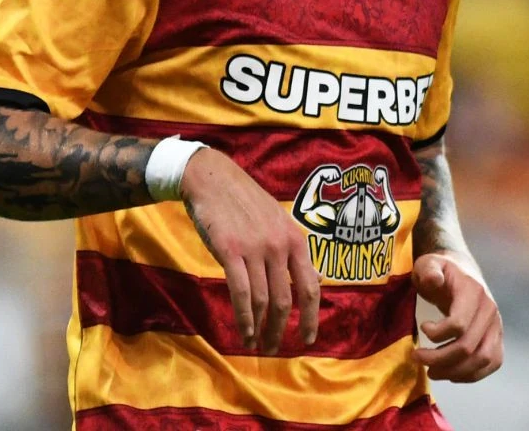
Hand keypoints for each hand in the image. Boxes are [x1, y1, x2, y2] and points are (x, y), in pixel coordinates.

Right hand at [180, 148, 319, 353]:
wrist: (213, 179)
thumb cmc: (245, 201)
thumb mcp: (278, 221)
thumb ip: (293, 251)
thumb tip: (315, 278)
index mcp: (295, 239)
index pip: (310, 287)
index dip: (311, 317)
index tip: (307, 339)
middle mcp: (279, 246)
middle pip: (286, 300)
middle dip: (281, 329)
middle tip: (273, 349)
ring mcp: (255, 248)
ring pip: (263, 300)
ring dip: (261, 328)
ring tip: (256, 345)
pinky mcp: (230, 251)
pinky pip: (240, 293)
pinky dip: (244, 318)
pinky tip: (244, 331)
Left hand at [411, 252, 502, 382]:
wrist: (462, 272)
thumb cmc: (441, 271)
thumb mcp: (429, 264)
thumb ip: (429, 270)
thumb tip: (434, 280)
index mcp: (473, 291)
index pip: (459, 324)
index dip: (437, 334)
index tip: (422, 328)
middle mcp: (490, 310)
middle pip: (468, 346)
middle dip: (439, 359)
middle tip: (418, 358)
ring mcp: (496, 326)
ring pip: (482, 360)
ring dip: (455, 371)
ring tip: (432, 372)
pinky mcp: (497, 338)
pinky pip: (491, 363)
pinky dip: (472, 375)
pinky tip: (451, 373)